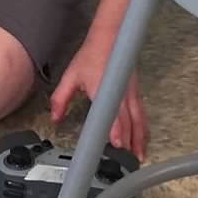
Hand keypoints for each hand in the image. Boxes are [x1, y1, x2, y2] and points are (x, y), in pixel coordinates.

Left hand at [50, 37, 147, 160]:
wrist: (110, 37)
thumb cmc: (92, 55)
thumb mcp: (71, 76)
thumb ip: (61, 98)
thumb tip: (55, 117)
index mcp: (105, 89)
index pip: (113, 114)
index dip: (116, 130)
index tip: (118, 144)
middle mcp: (121, 93)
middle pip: (129, 122)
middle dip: (130, 142)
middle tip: (129, 161)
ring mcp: (131, 93)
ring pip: (139, 120)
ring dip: (140, 138)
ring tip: (139, 155)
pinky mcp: (135, 92)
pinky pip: (141, 113)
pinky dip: (142, 127)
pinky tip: (142, 137)